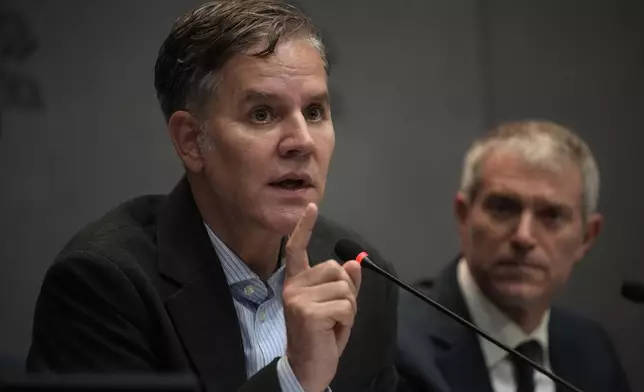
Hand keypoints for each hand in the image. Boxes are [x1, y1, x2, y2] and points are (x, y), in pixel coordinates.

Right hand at [282, 203, 362, 391]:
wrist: (308, 368)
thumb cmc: (321, 337)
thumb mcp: (337, 308)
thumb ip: (344, 285)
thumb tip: (353, 263)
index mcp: (297, 283)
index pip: (297, 249)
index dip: (305, 227)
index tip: (311, 206)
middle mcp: (293, 287)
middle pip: (337, 269)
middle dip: (347, 292)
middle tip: (335, 315)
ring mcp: (298, 298)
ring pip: (345, 288)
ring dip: (348, 309)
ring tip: (333, 324)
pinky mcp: (307, 312)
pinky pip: (345, 306)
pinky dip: (347, 321)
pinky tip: (332, 331)